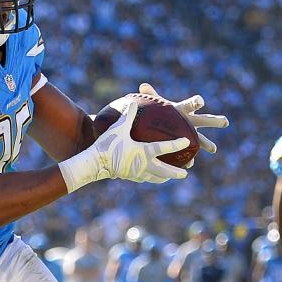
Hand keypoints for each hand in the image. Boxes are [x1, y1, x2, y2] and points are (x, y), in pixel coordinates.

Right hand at [60, 100, 187, 191]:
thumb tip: (134, 103)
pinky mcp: (129, 177)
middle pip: (164, 170)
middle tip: (185, 173)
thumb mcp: (119, 128)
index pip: (165, 148)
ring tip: (170, 178)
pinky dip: (149, 178)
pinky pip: (142, 179)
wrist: (94, 163)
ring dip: (163, 178)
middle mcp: (143, 165)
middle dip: (175, 172)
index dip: (177, 144)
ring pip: (154, 178)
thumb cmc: (108, 145)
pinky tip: (149, 177)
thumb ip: (128, 116)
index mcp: (144, 151)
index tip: (187, 141)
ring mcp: (136, 173)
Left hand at [138, 82, 228, 154]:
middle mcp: (191, 121)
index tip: (200, 101)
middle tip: (225, 122)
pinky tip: (189, 165)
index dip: (196, 102)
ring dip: (207, 144)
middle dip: (214, 121)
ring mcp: (190, 134)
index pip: (192, 104)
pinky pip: (188, 152)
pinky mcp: (185, 145)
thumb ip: (152, 96)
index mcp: (184, 110)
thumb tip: (144, 85)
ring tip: (213, 149)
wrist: (159, 124)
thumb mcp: (155, 104)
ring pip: (201, 139)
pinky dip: (188, 159)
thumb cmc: (159, 112)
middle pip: (204, 120)